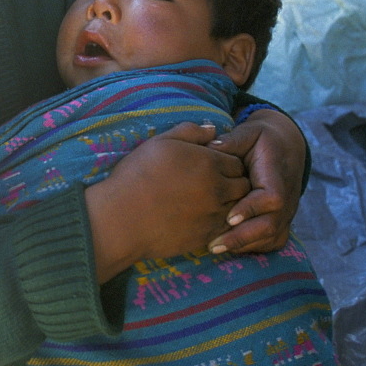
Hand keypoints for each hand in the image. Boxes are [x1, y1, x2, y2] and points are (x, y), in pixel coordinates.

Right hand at [85, 123, 249, 283]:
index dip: (227, 162)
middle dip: (233, 182)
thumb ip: (190, 131)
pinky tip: (202, 217)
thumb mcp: (160, 142)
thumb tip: (213, 128)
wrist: (121, 218)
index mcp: (209, 163)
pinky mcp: (206, 236)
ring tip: (209, 200)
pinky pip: (226, 228)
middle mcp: (217, 189)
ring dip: (229, 203)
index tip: (212, 165)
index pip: (237, 162)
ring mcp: (213, 215)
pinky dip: (220, 222)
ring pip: (238, 208)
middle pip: (243, 185)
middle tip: (213, 183)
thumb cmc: (137, 175)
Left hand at [207, 109, 305, 254]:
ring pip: (271, 237)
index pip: (272, 198)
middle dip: (242, 237)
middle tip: (213, 243)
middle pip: (271, 225)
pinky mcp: (281, 222)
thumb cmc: (261, 140)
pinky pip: (271, 242)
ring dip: (244, 245)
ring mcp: (286, 213)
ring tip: (215, 248)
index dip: (252, 209)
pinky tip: (228, 247)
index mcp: (277, 175)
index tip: (229, 217)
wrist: (285, 147)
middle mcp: (286, 198)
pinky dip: (252, 248)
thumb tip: (211, 146)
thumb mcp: (250, 132)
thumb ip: (233, 140)